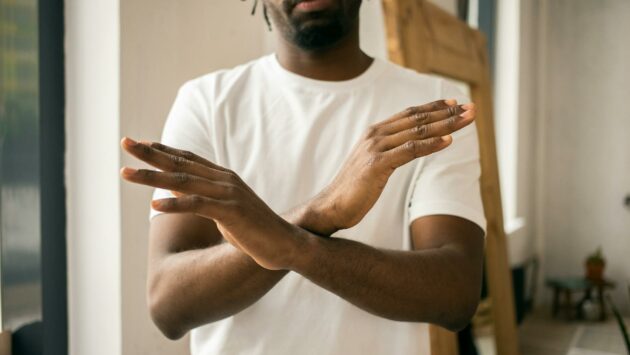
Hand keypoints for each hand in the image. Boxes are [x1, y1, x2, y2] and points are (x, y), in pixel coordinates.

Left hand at [120, 139, 307, 269]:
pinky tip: (154, 204)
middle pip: (180, 163)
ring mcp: (227, 194)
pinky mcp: (230, 212)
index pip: (187, 158)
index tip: (139, 143)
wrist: (284, 243)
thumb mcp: (225, 209)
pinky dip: (175, 203)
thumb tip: (178, 189)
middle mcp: (224, 180)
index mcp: (223, 177)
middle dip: (149, 154)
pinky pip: (197, 205)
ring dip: (152, 177)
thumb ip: (204, 196)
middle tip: (125, 143)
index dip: (162, 150)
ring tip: (126, 173)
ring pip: (183, 181)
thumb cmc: (253, 229)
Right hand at [305, 99, 475, 234]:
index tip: (455, 102)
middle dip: (447, 112)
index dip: (434, 107)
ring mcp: (375, 148)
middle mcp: (375, 135)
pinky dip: (431, 145)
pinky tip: (449, 141)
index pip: (409, 114)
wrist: (331, 206)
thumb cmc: (354, 188)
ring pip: (417, 131)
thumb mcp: (373, 163)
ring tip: (467, 119)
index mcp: (375, 132)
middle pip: (417, 118)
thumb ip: (389, 151)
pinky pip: (410, 151)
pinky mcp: (377, 165)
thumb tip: (408, 147)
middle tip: (471, 108)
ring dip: (446, 124)